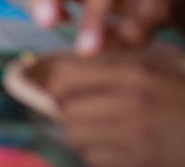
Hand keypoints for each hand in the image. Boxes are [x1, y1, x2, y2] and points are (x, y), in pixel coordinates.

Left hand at [49, 51, 184, 166]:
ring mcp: (134, 137)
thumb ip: (119, 62)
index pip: (67, 78)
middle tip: (81, 111)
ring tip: (97, 129)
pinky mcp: (138, 161)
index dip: (57, 85)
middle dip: (68, 111)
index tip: (60, 90)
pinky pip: (94, 158)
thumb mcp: (160, 66)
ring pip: (77, 136)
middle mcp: (129, 105)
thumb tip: (69, 66)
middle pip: (67, 110)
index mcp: (133, 75)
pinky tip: (114, 146)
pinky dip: (96, 153)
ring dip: (81, 133)